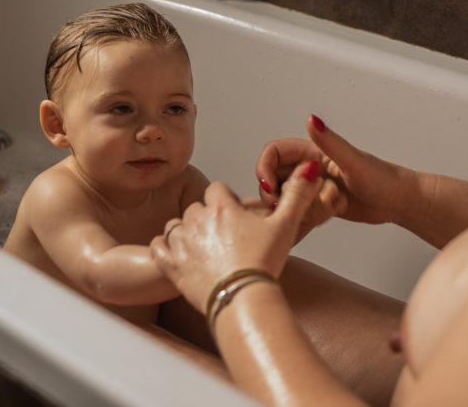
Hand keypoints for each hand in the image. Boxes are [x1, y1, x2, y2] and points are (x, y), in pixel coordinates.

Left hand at [150, 160, 323, 314]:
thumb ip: (297, 195)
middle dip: (206, 216)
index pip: (216, 188)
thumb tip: (310, 167)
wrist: (244, 300)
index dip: (225, 200)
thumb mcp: (287, 226)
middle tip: (222, 235)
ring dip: (185, 231)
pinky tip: (176, 255)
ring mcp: (182, 243)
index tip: (234, 215)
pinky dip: (164, 248)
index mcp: (222, 208)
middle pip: (195, 207)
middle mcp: (197, 221)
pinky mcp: (171, 265)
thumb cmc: (264, 264)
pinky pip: (157, 247)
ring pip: (175, 225)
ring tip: (201, 247)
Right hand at [257, 115, 407, 226]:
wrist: (400, 202)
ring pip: (285, 197)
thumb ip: (330, 141)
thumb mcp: (353, 161)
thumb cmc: (384, 178)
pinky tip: (326, 215)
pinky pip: (298, 211)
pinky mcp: (318, 203)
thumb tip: (312, 119)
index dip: (264, 169)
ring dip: (296, 207)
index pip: (273, 153)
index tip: (271, 188)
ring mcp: (313, 186)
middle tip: (293, 205)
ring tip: (321, 208)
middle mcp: (309, 167)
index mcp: (312, 151)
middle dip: (279, 194)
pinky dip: (305, 217)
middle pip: (273, 177)